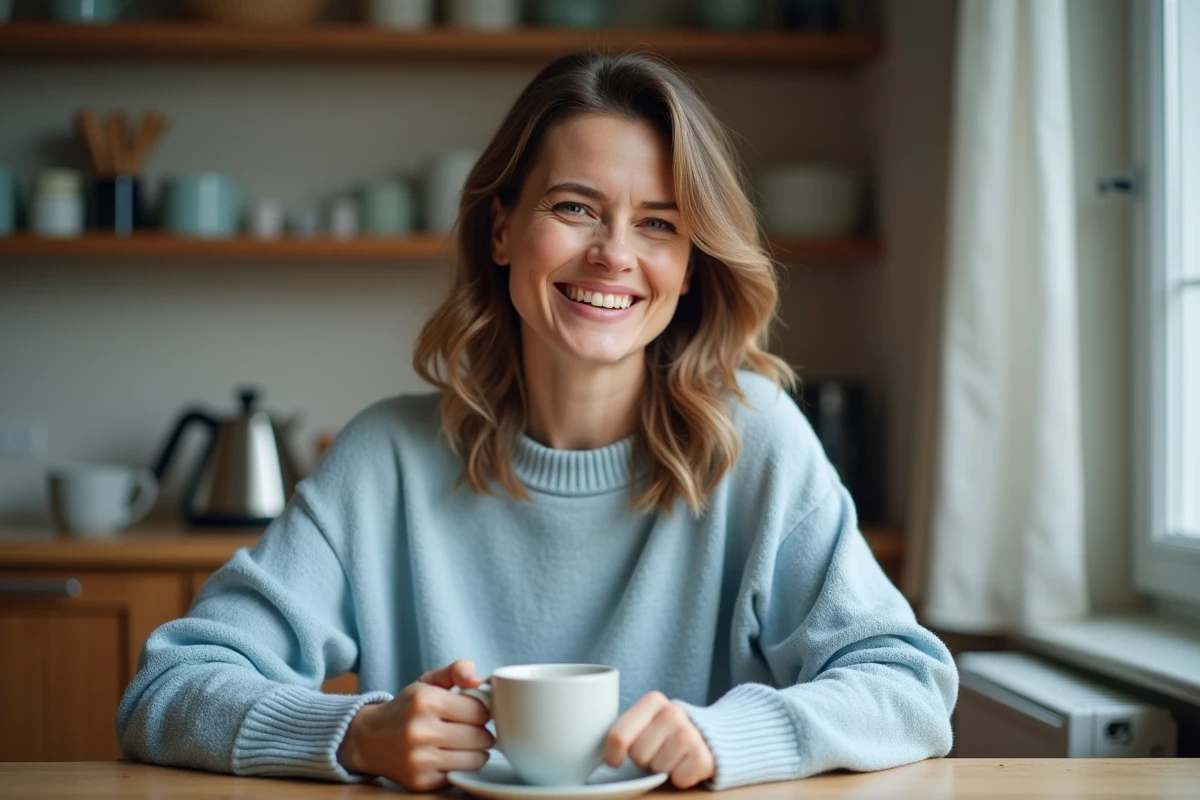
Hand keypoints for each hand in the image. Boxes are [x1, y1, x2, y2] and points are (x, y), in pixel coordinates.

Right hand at [336, 659, 493, 791]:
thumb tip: (478, 679)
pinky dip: (460, 767)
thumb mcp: (427, 682)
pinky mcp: (420, 781)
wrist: (368, 739)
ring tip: (464, 744)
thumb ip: (456, 670)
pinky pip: (459, 775)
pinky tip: (448, 757)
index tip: (474, 713)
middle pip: (480, 737)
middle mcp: (420, 731)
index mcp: (425, 701)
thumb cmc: (406, 708)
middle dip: (481, 733)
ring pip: (474, 759)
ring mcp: (419, 759)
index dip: (481, 712)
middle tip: (471, 730)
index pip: (479, 711)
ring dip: (476, 752)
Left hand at [603, 691, 714, 788]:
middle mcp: (673, 712)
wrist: (706, 736)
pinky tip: (683, 764)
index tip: (614, 761)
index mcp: (652, 701)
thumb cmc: (664, 733)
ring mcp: (690, 733)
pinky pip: (678, 779)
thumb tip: (596, 757)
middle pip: (638, 754)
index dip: (612, 754)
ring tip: (669, 757)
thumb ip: (623, 730)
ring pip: (657, 768)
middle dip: (642, 760)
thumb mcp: (644, 722)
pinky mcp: (704, 756)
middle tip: (654, 752)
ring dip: (661, 769)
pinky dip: (679, 778)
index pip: (619, 735)